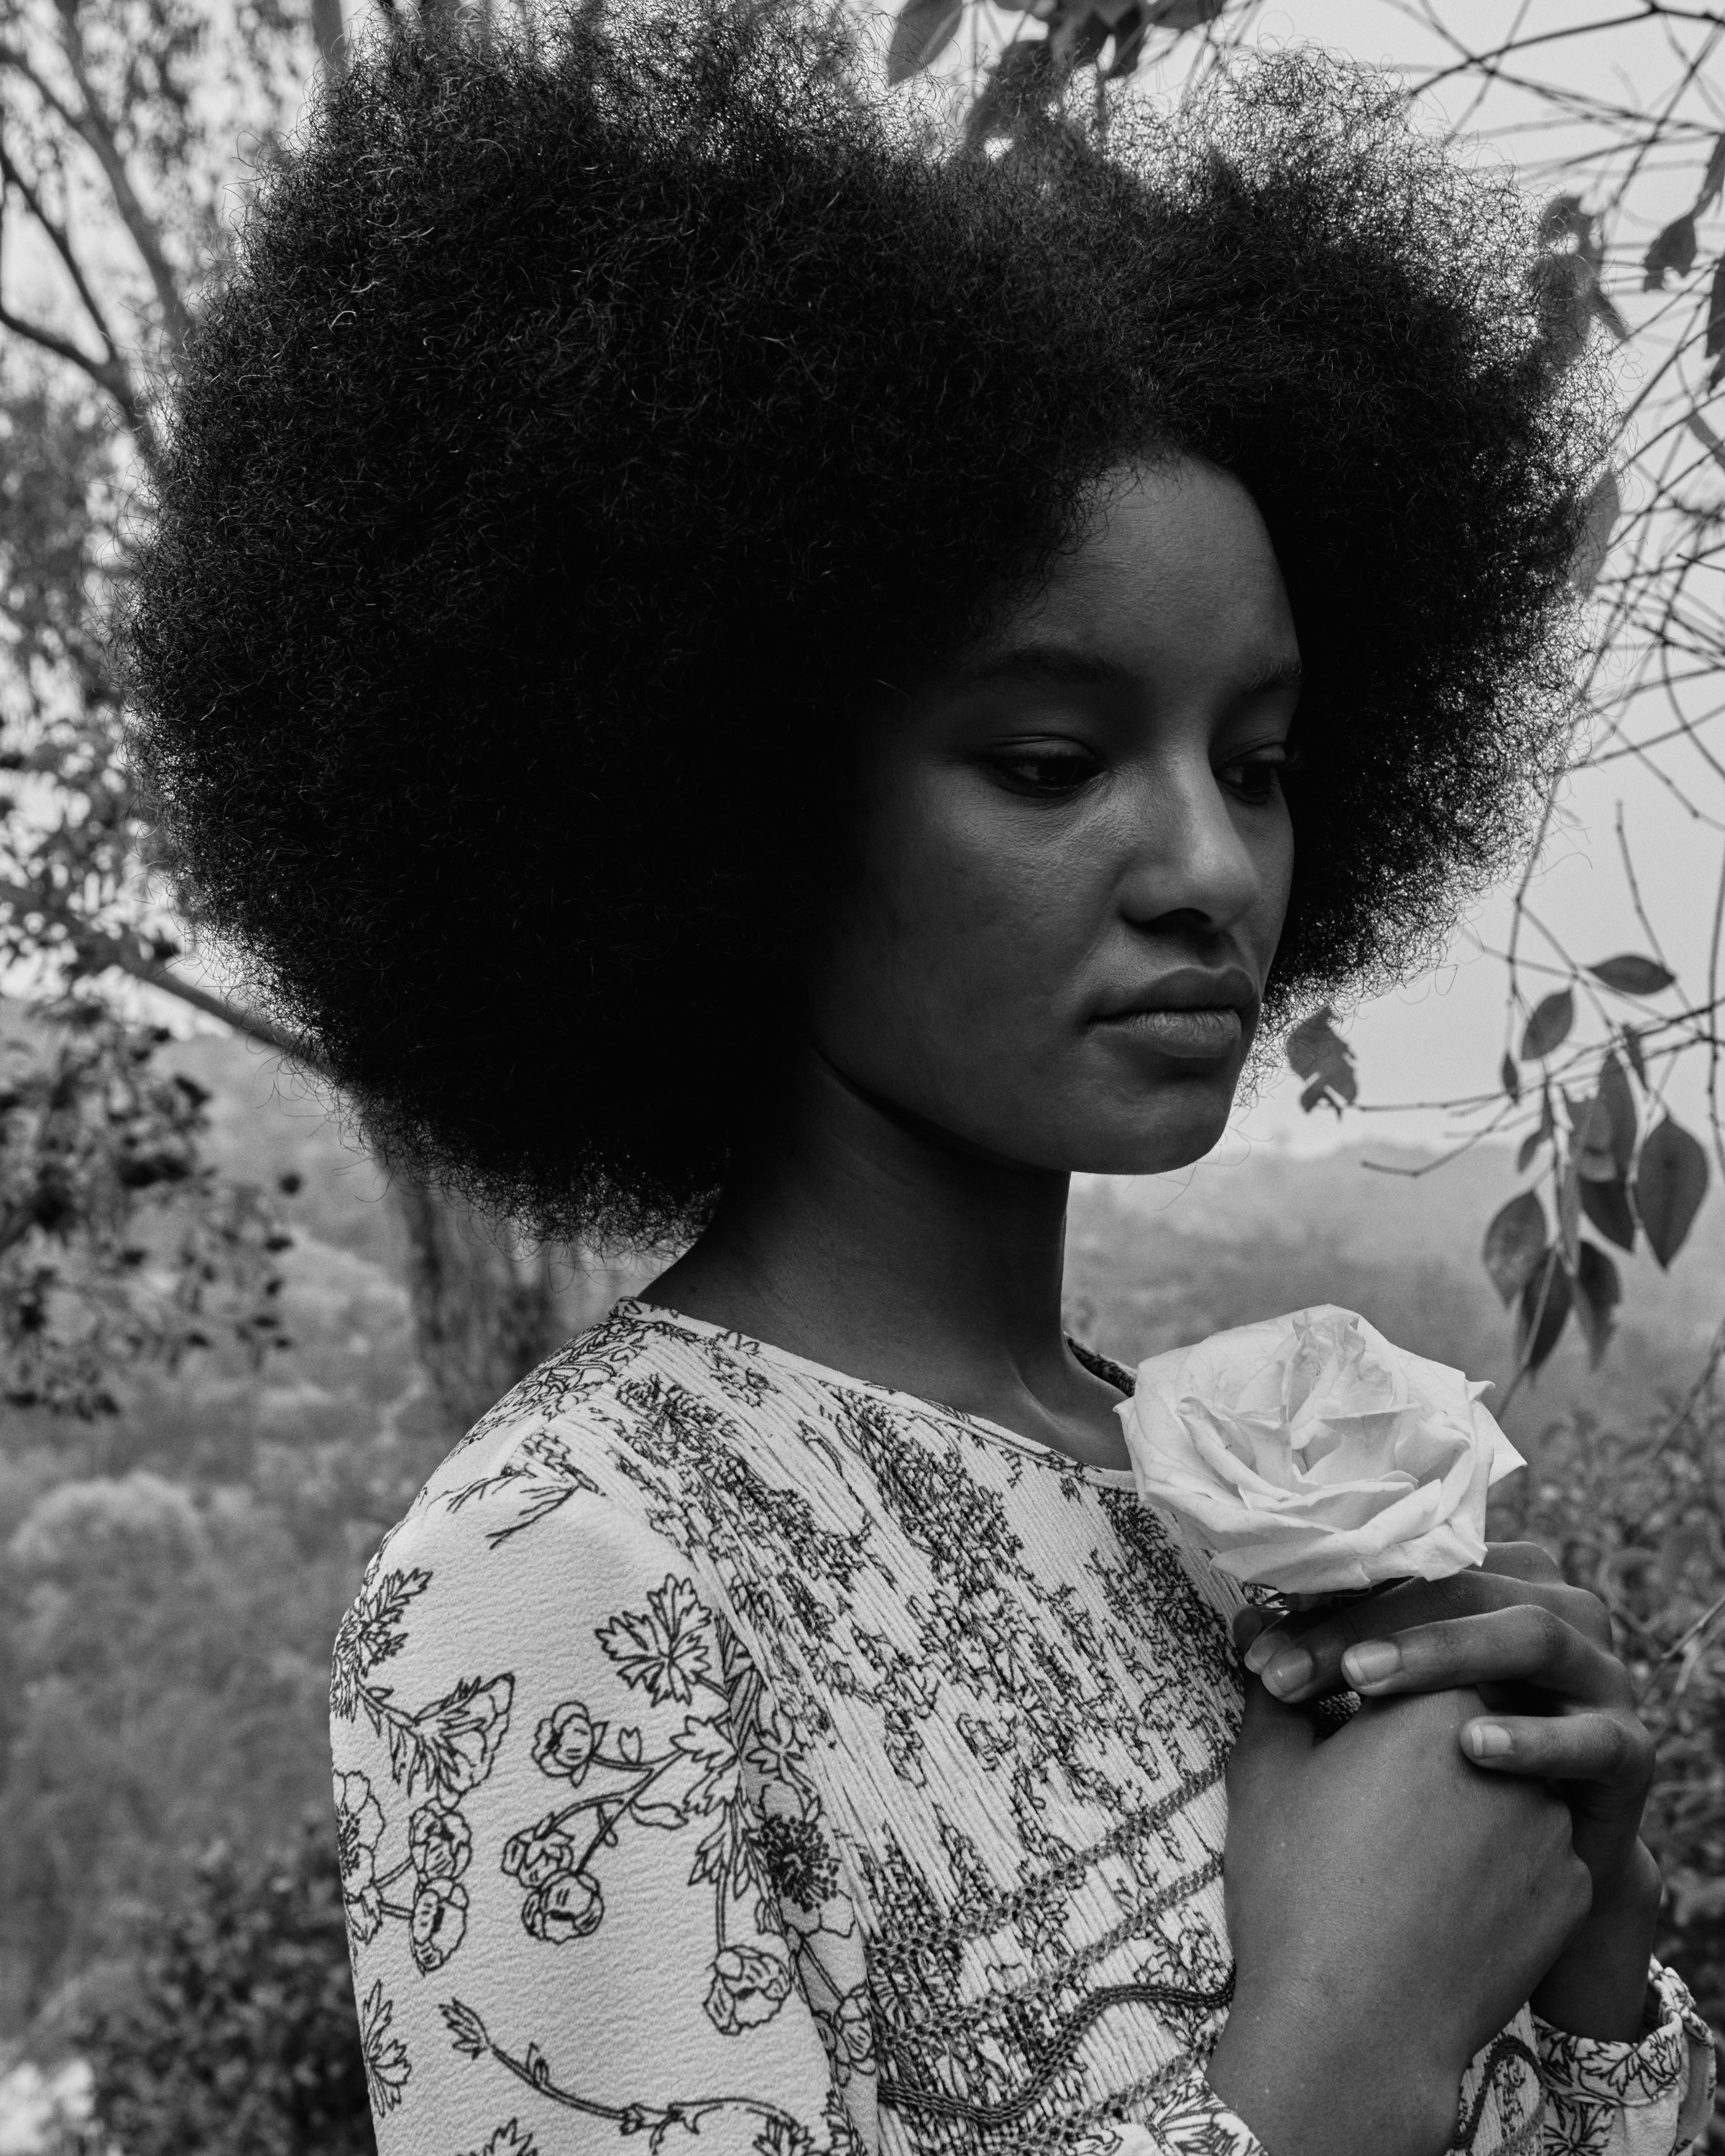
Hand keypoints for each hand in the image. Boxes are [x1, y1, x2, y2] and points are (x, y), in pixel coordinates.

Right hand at [1233, 1544, 1661, 2037]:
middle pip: (1472, 1707)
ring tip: (1407, 1834)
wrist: (1353, 2030)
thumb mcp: (1265, 1771)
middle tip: (1369, 1769)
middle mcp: (1512, 1747)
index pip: (1420, 1650)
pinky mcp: (1572, 1890)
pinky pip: (1536, 1849)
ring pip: (1509, 1776)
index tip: (1337, 1694)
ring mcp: (1551, 1823)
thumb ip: (1273, 1688)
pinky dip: (1498, 1855)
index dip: (1374, 1670)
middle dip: (1424, 1727)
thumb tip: (1259, 1633)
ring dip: (1469, 1785)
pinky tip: (1445, 1885)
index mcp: (1435, 1698)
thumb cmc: (1297, 1888)